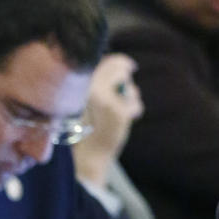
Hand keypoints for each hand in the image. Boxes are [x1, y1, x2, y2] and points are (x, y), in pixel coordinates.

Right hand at [74, 53, 142, 187]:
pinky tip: (127, 120)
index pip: (107, 62)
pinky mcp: (119, 112)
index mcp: (82, 84)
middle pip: (120, 68)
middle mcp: (92, 88)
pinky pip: (135, 104)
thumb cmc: (86, 128)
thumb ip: (101, 82)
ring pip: (130, 88)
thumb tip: (121, 65)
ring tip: (120, 112)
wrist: (86, 155)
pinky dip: (134, 112)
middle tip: (131, 77)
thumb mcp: (88, 99)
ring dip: (130, 97)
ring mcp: (106, 100)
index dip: (119, 62)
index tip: (129, 66)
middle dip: (127, 74)